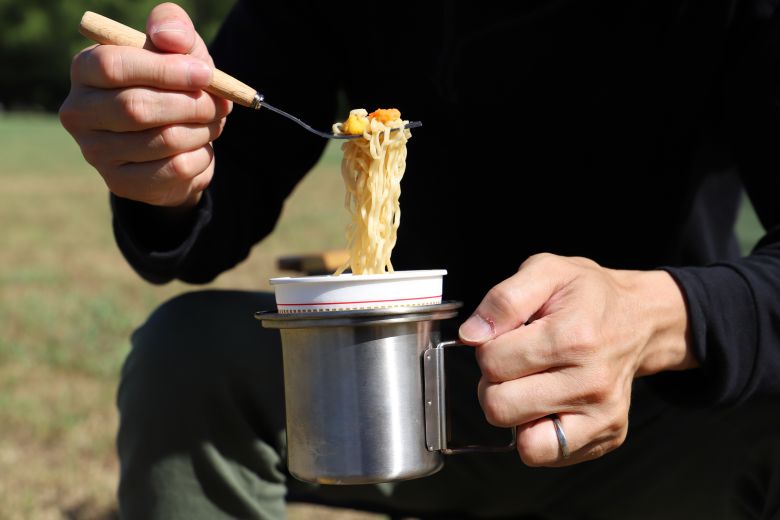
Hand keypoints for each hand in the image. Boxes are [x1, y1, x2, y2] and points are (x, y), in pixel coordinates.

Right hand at [59, 2, 231, 208]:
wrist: (176, 138)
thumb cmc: (173, 83)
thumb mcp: (177, 49)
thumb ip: (174, 29)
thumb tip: (172, 39)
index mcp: (84, 70)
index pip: (112, 66)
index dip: (165, 70)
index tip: (205, 73)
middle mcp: (79, 112)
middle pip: (136, 108)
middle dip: (190, 105)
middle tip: (218, 104)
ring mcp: (95, 152)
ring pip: (162, 140)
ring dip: (202, 130)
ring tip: (214, 122)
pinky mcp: (120, 183)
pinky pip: (174, 169)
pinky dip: (201, 155)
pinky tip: (202, 146)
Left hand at [459, 253, 697, 466]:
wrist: (640, 318)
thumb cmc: (588, 295)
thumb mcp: (546, 270)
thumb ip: (503, 300)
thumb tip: (471, 335)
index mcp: (573, 337)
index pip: (492, 362)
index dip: (487, 347)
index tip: (507, 337)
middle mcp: (592, 381)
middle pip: (500, 406)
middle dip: (495, 383)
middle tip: (515, 364)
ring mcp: (603, 414)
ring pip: (522, 440)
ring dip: (515, 413)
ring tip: (530, 385)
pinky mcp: (608, 435)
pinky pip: (546, 455)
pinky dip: (535, 434)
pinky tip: (547, 403)